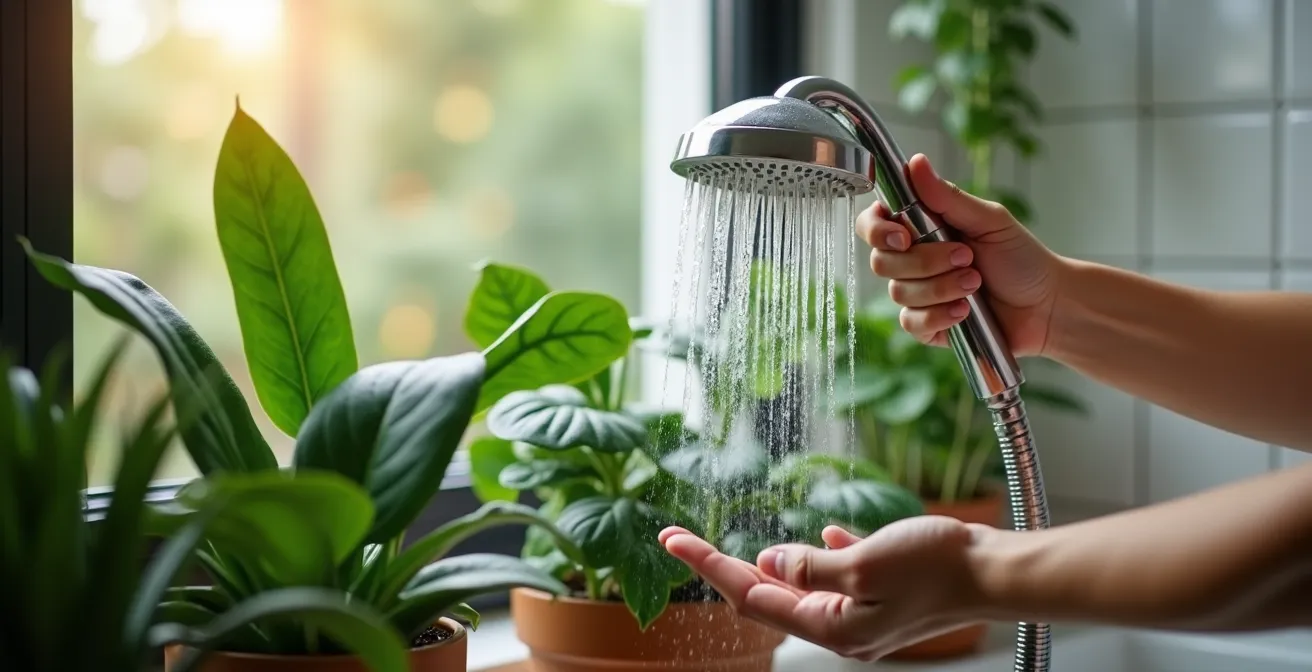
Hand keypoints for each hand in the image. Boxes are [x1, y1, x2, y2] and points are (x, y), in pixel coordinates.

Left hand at [659, 516, 987, 661]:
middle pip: (767, 595)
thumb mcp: (864, 564)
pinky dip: (822, 556)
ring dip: (771, 564)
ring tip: (734, 546)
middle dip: (724, 566)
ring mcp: (864, 613)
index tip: (671, 540)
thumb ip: (810, 567)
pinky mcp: (885, 592)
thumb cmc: (937, 566)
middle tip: (681, 538)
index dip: (708, 564)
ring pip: (801, 586)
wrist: (997, 571)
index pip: (751, 595)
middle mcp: (844, 628)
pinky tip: (821, 536)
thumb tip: (766, 563)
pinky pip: (840, 575)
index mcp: (834, 627)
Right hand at [855, 154, 1063, 356]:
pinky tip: (965, 311)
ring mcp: (918, 294)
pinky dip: (940, 315)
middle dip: (925, 261)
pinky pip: (912, 323)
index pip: (872, 224)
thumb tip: (916, 162)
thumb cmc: (1021, 258)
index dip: (877, 230)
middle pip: (882, 262)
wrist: (1047, 305)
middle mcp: (912, 260)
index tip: (904, 236)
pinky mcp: (927, 325)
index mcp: (921, 228)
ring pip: (899, 293)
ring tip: (976, 284)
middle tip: (967, 257)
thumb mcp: (989, 220)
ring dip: (941, 288)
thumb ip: (948, 197)